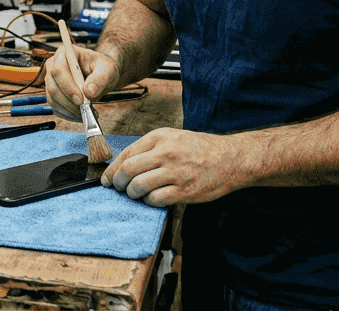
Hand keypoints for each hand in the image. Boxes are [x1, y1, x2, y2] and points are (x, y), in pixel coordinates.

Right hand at [43, 42, 117, 121]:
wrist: (101, 75)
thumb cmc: (103, 68)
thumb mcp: (107, 70)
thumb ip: (100, 79)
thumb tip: (89, 92)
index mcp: (65, 53)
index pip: (58, 70)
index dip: (67, 87)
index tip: (81, 100)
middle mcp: (53, 66)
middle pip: (53, 87)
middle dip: (69, 102)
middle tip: (86, 110)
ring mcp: (51, 80)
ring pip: (53, 99)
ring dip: (70, 110)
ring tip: (88, 113)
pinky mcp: (53, 94)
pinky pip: (56, 107)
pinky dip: (68, 114)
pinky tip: (81, 115)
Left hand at [101, 127, 242, 206]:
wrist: (231, 159)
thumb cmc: (201, 149)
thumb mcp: (174, 138)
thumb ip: (151, 148)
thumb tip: (125, 164)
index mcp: (160, 137)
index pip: (127, 154)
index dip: (112, 169)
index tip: (107, 179)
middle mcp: (165, 153)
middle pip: (128, 170)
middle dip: (118, 182)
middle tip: (119, 188)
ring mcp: (175, 172)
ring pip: (138, 186)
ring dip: (132, 193)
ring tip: (136, 194)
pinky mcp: (184, 191)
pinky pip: (155, 199)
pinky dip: (149, 202)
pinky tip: (152, 199)